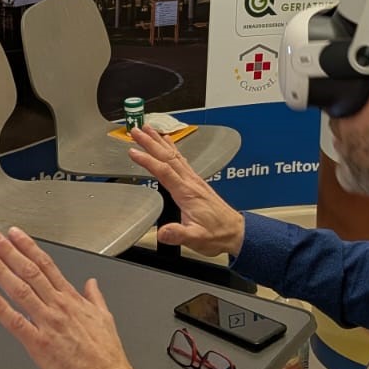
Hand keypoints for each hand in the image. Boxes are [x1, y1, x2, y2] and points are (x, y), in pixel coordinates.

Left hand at [0, 228, 140, 368]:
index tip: (16, 235)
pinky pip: (16, 323)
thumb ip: (94, 297)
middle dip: (9, 252)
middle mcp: (58, 307)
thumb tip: (91, 283)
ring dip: (1, 271)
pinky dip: (1, 308)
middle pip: (30, 271)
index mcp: (72, 300)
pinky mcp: (38, 344)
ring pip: (20, 290)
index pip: (47, 265)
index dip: (29, 247)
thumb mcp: (105, 317)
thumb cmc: (107, 354)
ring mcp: (47, 323)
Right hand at [127, 127, 244, 256]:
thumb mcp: (196, 238)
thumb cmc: (216, 234)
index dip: (148, 160)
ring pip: (174, 155)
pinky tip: (168, 143)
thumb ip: (178, 234)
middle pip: (167, 157)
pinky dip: (172, 148)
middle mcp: (190, 182)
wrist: (235, 232)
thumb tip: (163, 232)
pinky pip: (181, 160)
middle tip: (136, 131)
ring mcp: (194, 180)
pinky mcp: (196, 182)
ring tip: (148, 130)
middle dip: (150, 142)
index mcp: (187, 193)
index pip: (164, 171)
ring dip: (160, 141)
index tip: (133, 152)